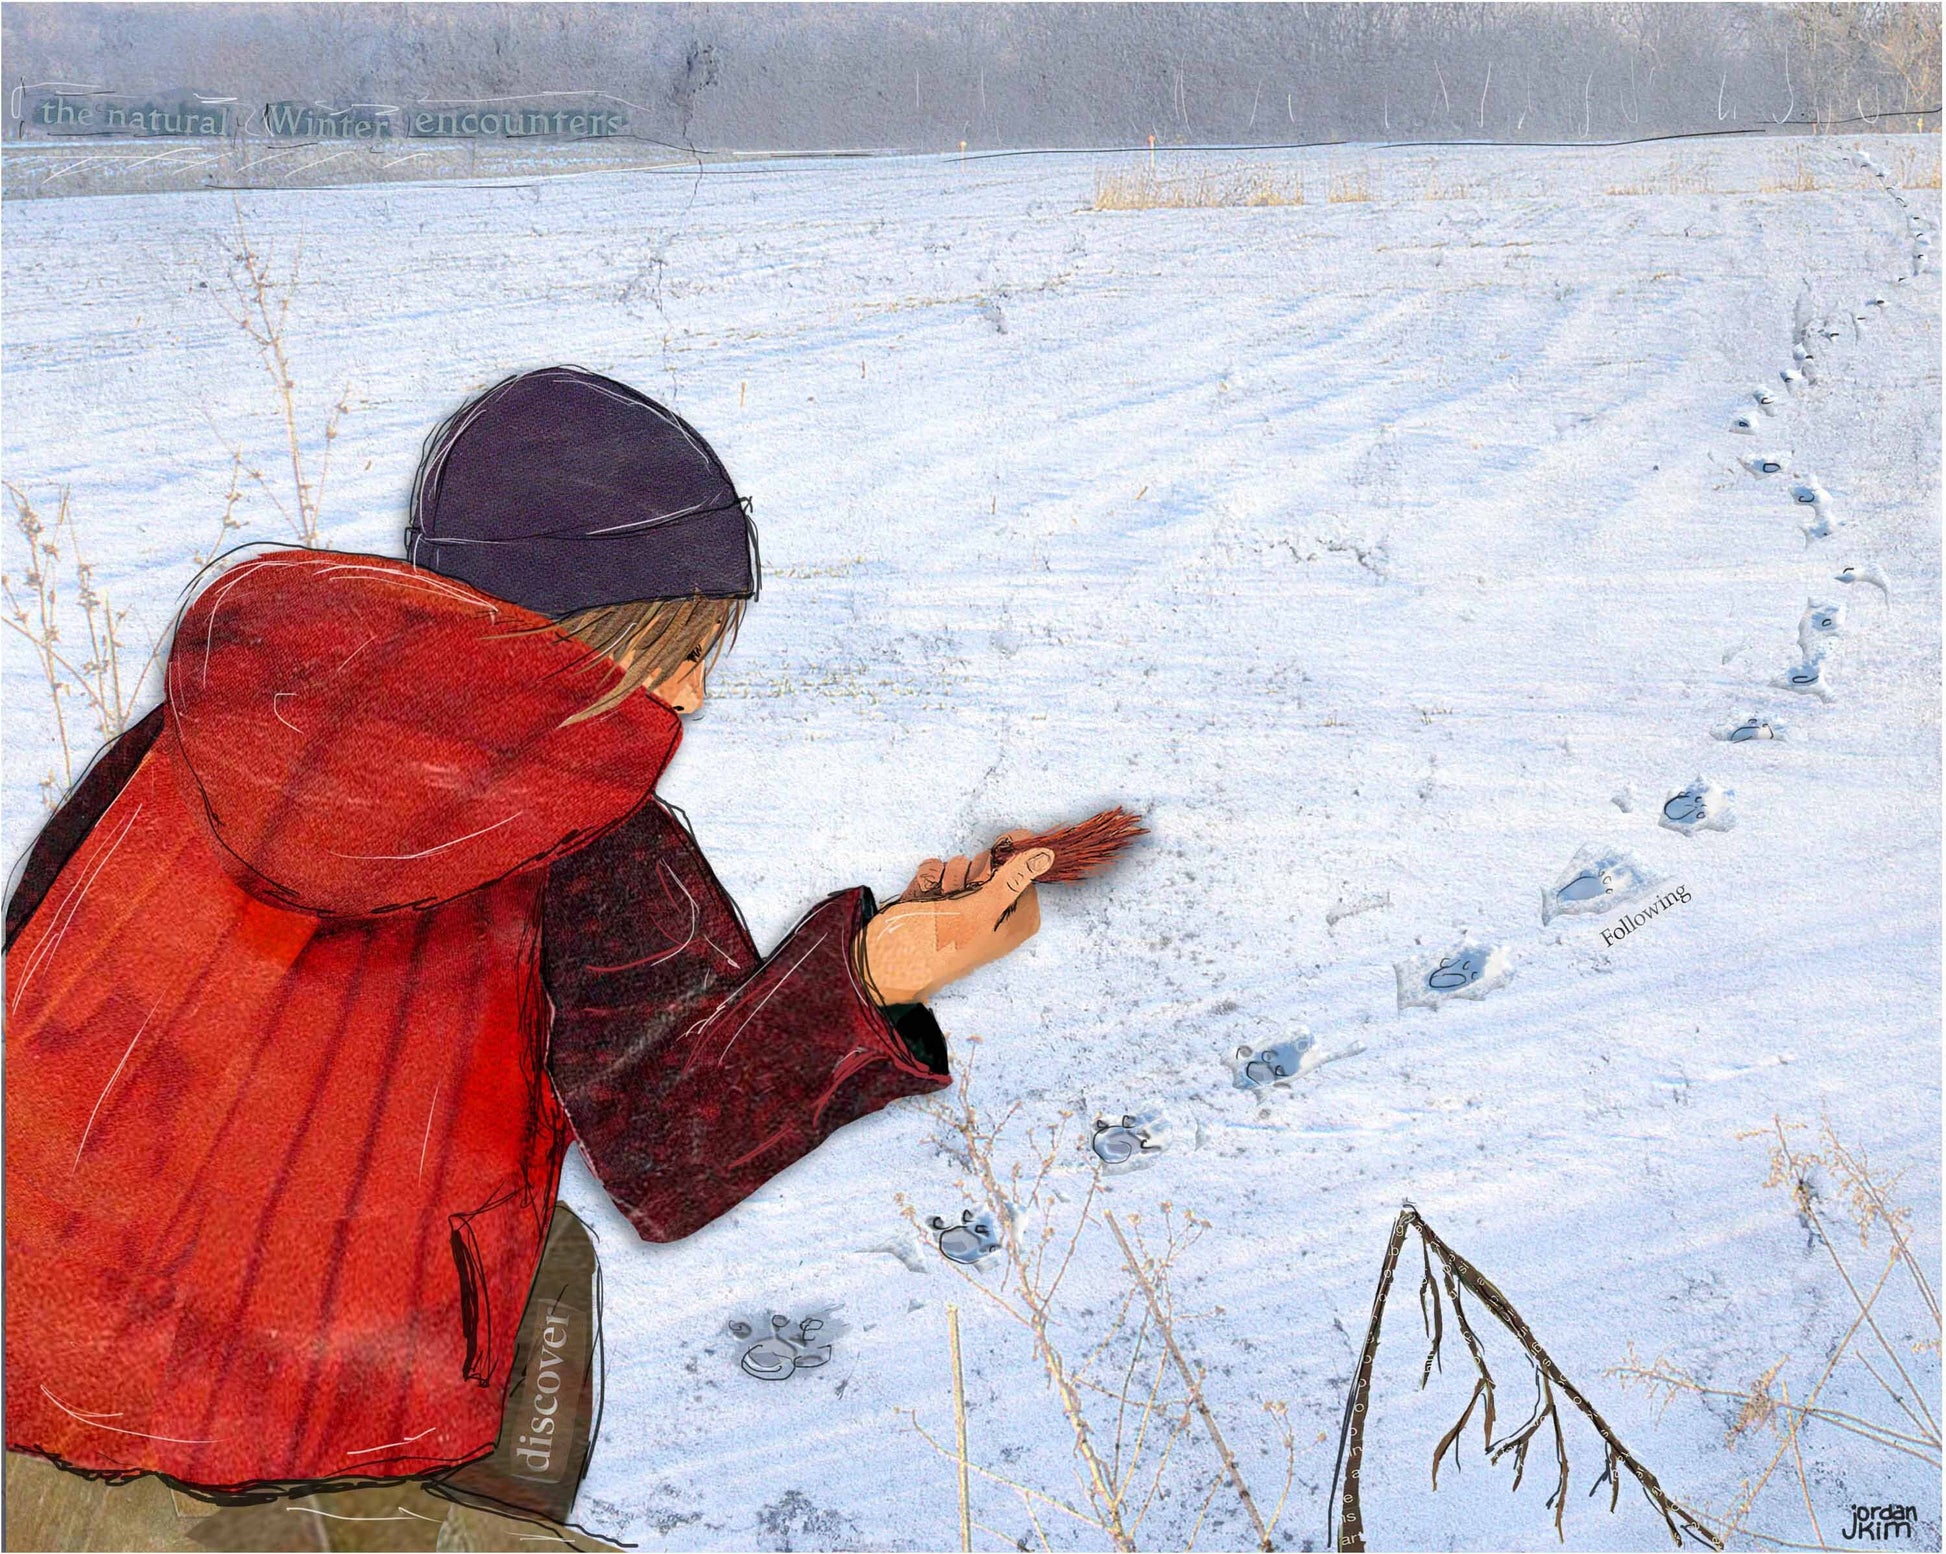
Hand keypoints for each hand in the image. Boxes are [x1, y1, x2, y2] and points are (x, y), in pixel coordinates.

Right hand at [858, 846, 1052, 1004]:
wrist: (890, 963)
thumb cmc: (942, 944)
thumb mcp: (985, 909)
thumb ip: (1016, 875)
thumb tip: (1046, 852)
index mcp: (1018, 918)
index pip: (1024, 868)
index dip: (1003, 865)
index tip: (985, 876)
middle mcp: (995, 909)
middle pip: (991, 862)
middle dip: (969, 874)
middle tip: (960, 897)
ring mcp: (964, 903)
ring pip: (961, 863)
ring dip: (945, 879)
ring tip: (938, 904)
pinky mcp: (938, 897)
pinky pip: (937, 867)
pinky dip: (927, 881)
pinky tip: (924, 899)